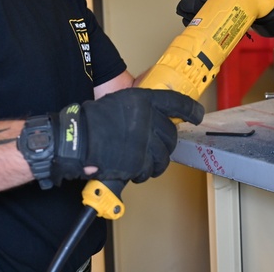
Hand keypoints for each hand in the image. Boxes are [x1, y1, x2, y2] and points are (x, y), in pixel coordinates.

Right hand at [49, 88, 203, 184]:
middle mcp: (148, 119)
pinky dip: (143, 173)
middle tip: (157, 147)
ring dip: (156, 162)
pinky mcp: (138, 162)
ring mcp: (144, 142)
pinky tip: (133, 169)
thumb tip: (157, 120)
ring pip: (163, 157)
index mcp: (144, 100)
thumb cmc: (93, 121)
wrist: (76, 139)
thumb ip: (142, 110)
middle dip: (166, 144)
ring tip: (144, 162)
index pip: (177, 102)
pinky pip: (148, 170)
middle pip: (171, 135)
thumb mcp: (120, 102)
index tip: (197, 115)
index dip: (191, 110)